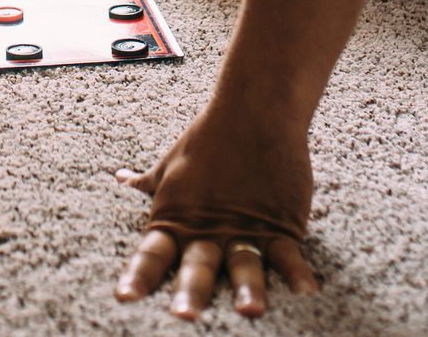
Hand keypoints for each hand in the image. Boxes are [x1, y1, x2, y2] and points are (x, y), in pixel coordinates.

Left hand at [115, 104, 319, 319]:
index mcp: (178, 219)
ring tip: (249, 312)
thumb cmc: (208, 138)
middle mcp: (209, 230)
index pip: (152, 253)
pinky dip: (298, 274)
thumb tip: (120, 178)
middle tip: (183, 317)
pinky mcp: (281, 225)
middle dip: (191, 292)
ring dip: (248, 290)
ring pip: (246, 266)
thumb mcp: (171, 164)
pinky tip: (307, 293)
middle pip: (198, 267)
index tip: (124, 299)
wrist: (255, 111)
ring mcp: (247, 230)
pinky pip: (289, 255)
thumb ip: (147, 182)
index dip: (139, 276)